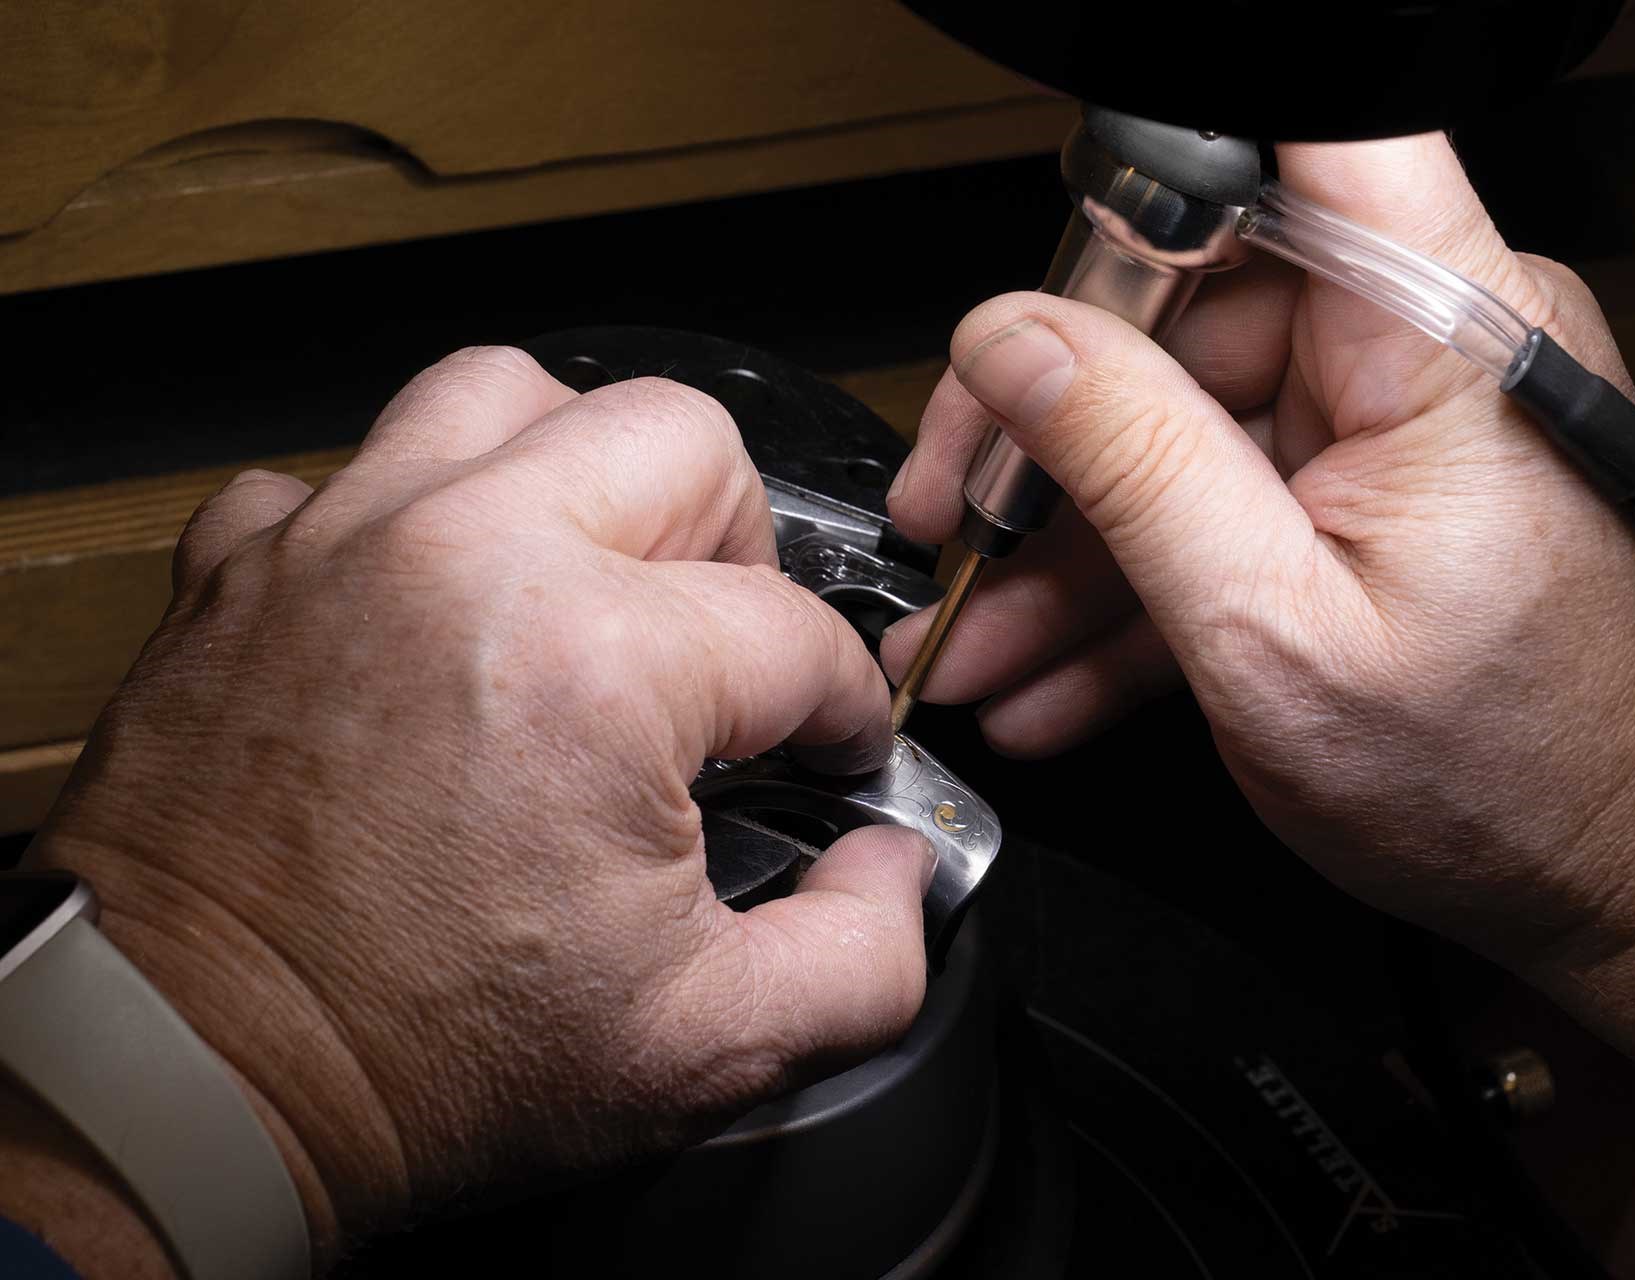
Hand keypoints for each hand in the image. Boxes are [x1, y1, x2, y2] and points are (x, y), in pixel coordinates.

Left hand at [17, 348, 933, 1265]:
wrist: (180, 1080)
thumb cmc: (408, 1061)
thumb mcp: (701, 1048)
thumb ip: (863, 955)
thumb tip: (889, 867)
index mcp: (594, 664)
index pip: (797, 634)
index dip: (846, 708)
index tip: (831, 752)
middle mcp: (466, 556)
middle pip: (682, 438)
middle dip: (741, 547)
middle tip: (727, 646)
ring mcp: (341, 542)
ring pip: (508, 392)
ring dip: (579, 469)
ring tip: (593, 571)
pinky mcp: (241, 569)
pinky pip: (343, 470)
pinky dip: (404, 515)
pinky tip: (430, 604)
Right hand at [885, 136, 1634, 1159]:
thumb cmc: (1519, 782)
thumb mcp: (1275, 634)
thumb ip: (1135, 468)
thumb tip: (1014, 343)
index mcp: (1438, 334)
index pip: (1310, 138)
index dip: (1162, 168)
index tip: (1048, 266)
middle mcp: (1430, 345)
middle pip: (1189, 306)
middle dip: (1047, 437)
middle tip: (957, 531)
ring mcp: (1399, 421)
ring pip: (1182, 425)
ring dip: (1068, 544)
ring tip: (976, 641)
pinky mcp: (1376, 491)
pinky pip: (1224, 500)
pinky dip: (1138, 583)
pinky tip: (1051, 666)